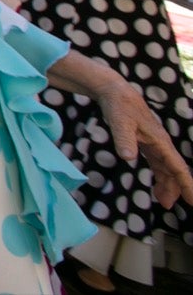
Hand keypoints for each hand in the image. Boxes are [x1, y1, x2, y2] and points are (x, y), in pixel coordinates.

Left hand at [96, 78, 192, 207]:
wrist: (115, 92)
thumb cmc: (119, 106)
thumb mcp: (120, 122)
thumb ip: (124, 140)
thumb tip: (128, 158)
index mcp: (160, 141)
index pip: (177, 167)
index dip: (187, 184)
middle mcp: (161, 144)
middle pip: (173, 171)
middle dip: (177, 189)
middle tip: (171, 207)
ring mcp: (155, 144)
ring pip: (166, 169)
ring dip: (167, 185)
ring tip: (164, 202)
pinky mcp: (147, 143)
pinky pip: (158, 164)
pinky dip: (160, 176)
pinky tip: (158, 187)